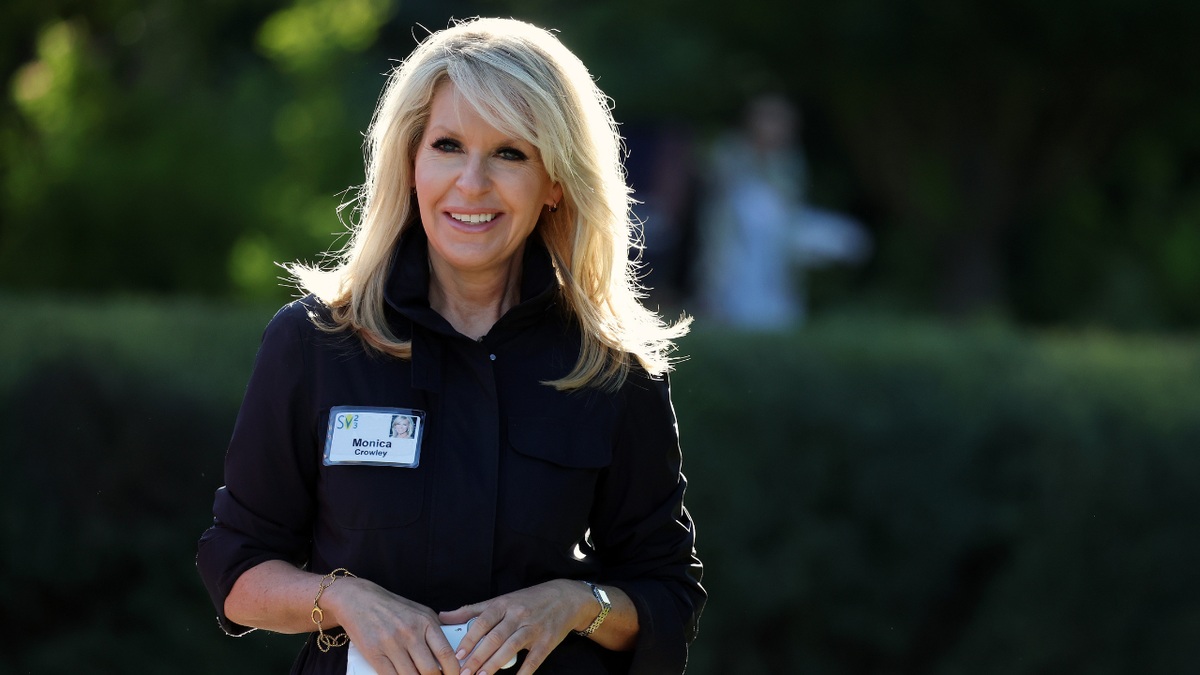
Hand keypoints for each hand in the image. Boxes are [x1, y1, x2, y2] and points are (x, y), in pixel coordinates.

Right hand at [322, 578, 461, 674]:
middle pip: (430, 669)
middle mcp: (410, 633)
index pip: (446, 653)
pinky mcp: (374, 654)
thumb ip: (435, 628)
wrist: (358, 600)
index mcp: (425, 622)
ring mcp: (391, 644)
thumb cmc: (392, 608)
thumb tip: (450, 651)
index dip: (453, 671)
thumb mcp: (419, 611)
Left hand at [438, 579, 596, 674]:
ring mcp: (534, 628)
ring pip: (511, 647)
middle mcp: (518, 615)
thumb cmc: (528, 600)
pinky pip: (533, 659)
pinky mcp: (547, 641)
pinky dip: (523, 672)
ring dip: (494, 664)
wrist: (566, 597)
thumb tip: (443, 617)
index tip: (458, 653)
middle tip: (464, 672)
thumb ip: (472, 610)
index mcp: (504, 604)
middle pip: (495, 637)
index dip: (470, 638)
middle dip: (478, 657)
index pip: (483, 621)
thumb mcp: (502, 600)